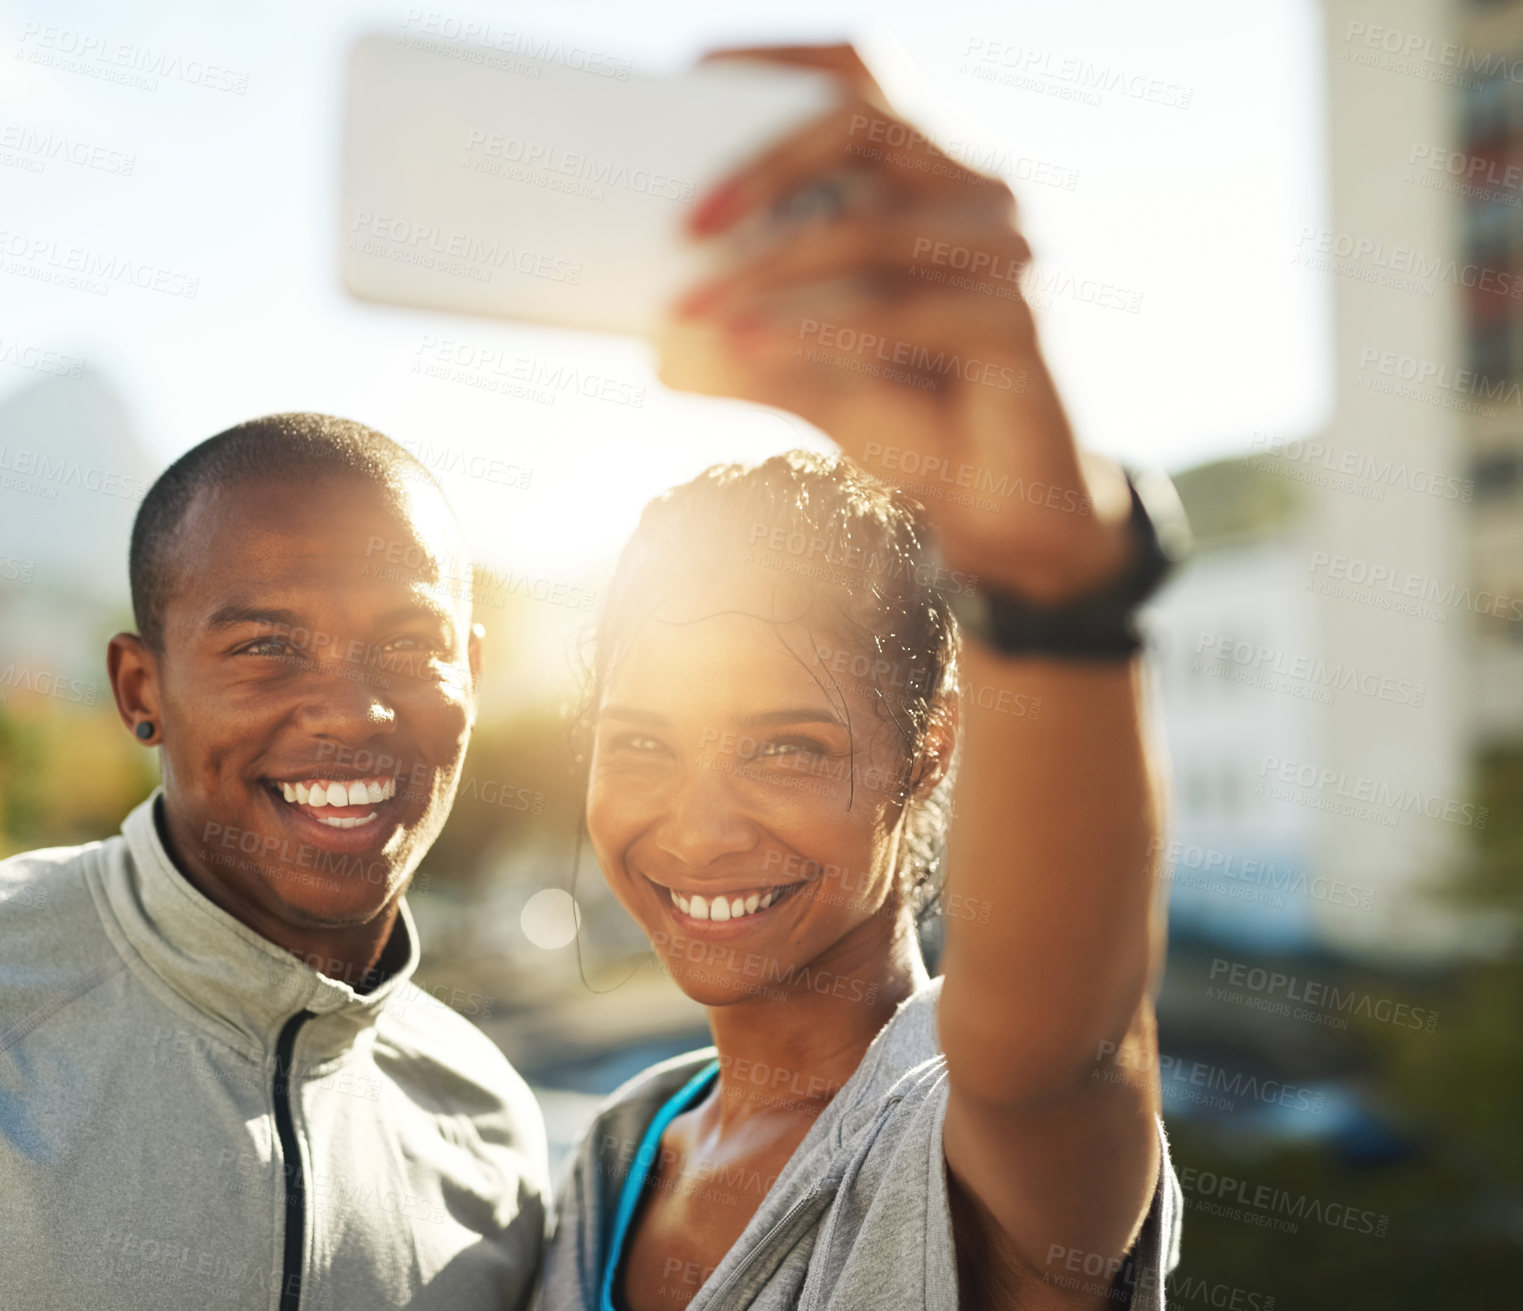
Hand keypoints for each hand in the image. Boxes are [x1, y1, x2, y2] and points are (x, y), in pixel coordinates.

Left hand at [658, 44, 1132, 603]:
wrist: (989, 505)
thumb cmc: (905, 418)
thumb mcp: (809, 375)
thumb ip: (747, 349)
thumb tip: (656, 350)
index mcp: (929, 176)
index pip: (860, 80)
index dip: (782, 61)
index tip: (694, 75)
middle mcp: (974, 192)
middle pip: (861, 128)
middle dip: (760, 167)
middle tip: (684, 225)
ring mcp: (1002, 252)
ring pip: (869, 227)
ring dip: (767, 269)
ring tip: (691, 313)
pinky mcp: (1014, 320)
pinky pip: (900, 308)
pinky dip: (813, 325)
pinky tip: (748, 346)